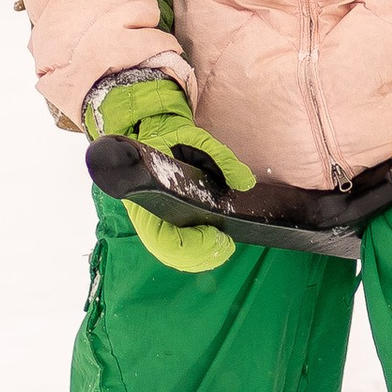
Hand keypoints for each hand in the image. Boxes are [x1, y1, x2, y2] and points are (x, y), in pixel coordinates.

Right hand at [84, 73, 257, 273]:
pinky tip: (218, 242)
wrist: (156, 134)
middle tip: (226, 243)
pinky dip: (202, 253)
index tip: (215, 234)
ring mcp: (158, 223)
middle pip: (172, 255)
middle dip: (202, 254)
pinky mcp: (169, 225)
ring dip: (203, 257)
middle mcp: (149, 215)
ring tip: (224, 244)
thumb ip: (221, 158)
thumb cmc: (171, 138)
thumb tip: (245, 182)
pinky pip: (181, 250)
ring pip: (177, 257)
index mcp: (146, 196)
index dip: (190, 245)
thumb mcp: (194, 139)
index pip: (161, 240)